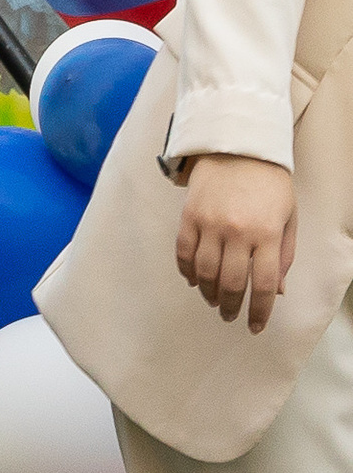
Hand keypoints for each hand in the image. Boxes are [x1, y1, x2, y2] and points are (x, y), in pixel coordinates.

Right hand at [175, 154, 297, 330]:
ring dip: (208, 293)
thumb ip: (284, 256)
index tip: (254, 326)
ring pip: (204, 273)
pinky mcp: (189, 216)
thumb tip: (274, 291)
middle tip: (230, 315)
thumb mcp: (288, 218)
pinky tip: (194, 280)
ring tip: (213, 300)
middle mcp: (238, 231)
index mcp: (267, 233)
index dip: (258, 311)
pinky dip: (187, 271)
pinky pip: (184, 253)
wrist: (239, 146)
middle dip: (230, 306)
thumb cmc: (269, 184)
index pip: (262, 284)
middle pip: (230, 283)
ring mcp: (210, 223)